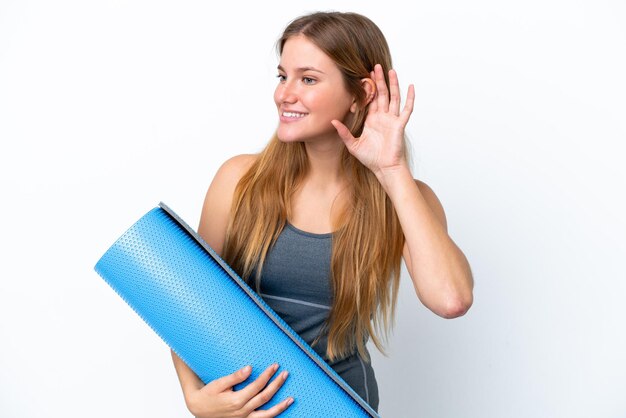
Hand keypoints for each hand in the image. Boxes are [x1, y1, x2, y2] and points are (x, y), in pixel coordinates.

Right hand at [185, 364, 292, 417]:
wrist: (199, 408)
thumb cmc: (209, 394)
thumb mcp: (219, 384)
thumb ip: (235, 377)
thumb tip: (250, 368)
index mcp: (237, 400)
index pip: (257, 386)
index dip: (267, 375)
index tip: (275, 366)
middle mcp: (242, 411)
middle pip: (265, 397)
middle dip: (277, 385)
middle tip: (285, 374)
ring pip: (266, 414)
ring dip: (280, 407)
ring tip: (291, 399)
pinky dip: (272, 416)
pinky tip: (279, 410)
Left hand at [332, 63, 414, 177]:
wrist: (384, 168)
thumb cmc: (371, 158)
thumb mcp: (353, 145)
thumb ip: (344, 133)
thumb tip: (333, 122)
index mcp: (372, 120)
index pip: (370, 100)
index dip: (368, 88)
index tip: (363, 76)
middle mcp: (383, 117)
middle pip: (382, 94)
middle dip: (379, 80)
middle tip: (375, 66)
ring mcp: (392, 120)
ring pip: (394, 97)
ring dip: (393, 84)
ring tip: (390, 70)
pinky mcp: (399, 125)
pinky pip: (407, 109)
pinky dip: (410, 98)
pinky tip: (411, 86)